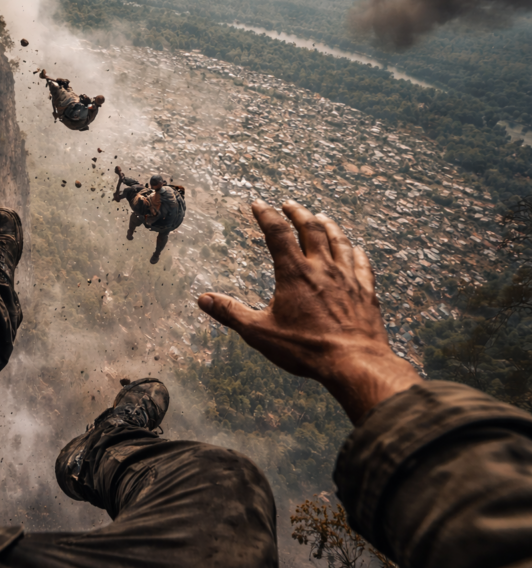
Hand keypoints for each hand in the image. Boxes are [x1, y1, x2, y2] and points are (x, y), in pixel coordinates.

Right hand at [197, 200, 419, 422]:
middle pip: (312, 229)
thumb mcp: (259, 332)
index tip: (258, 205)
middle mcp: (322, 268)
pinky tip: (356, 249)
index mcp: (294, 273)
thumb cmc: (305, 348)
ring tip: (322, 217)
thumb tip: (203, 299)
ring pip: (339, 241)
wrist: (354, 363)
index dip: (266, 215)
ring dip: (329, 226)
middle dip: (298, 213)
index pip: (277, 233)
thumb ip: (231, 313)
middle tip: (289, 205)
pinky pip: (362, 264)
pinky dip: (356, 252)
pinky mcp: (365, 292)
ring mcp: (348, 278)